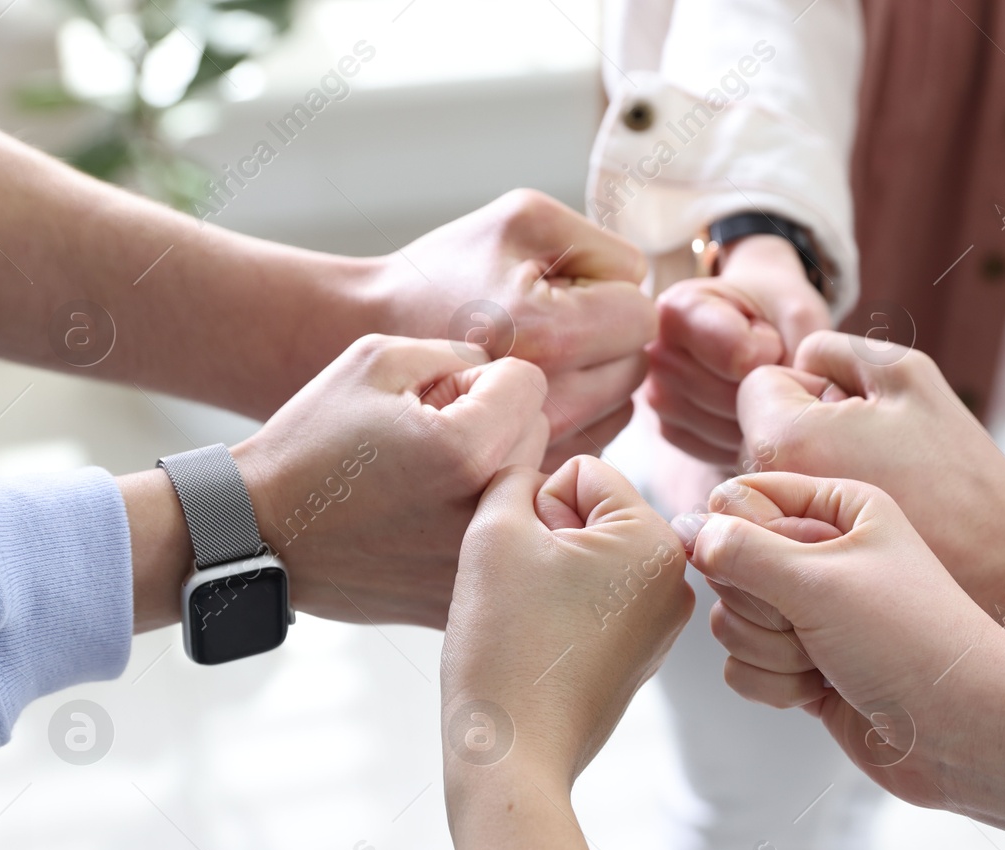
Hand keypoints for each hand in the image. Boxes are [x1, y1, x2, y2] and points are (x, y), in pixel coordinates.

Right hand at [228, 335, 548, 628]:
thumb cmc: (310, 446)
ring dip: (493, 469)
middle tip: (429, 437)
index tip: (437, 399)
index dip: (482, 378)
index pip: (530, 384)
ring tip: (428, 478)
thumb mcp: (375, 362)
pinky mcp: (466, 593)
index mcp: (466, 449)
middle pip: (537, 432)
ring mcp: (478, 562)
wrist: (259, 535)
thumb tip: (500, 374)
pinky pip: (508, 537)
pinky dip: (481, 522)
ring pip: (527, 486)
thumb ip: (456, 353)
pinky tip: (428, 519)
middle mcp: (485, 512)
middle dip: (493, 420)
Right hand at [368, 190, 657, 466]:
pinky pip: (591, 438)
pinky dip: (575, 412)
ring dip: (593, 376)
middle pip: (635, 367)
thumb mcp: (523, 220)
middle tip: (544, 320)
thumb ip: (604, 246)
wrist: (360, 334)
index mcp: (547, 335)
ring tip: (533, 352)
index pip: (641, 317)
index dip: (608, 292)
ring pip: (620, 406)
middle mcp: (546, 405)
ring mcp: (534, 449)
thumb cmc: (442, 269)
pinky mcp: (524, 475)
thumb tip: (644, 291)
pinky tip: (530, 388)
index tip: (555, 288)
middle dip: (605, 338)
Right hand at [441, 456, 693, 791]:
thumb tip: (535, 482)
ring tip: (530, 619)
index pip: (580, 473)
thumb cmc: (504, 645)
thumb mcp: (495, 530)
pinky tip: (541, 643)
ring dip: (550, 572)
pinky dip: (561, 608)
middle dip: (546, 539)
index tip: (524, 563)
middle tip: (523, 595)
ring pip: (588, 556)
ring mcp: (664, 620)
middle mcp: (677, 577)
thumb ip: (515, 477)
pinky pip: (594, 599)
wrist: (511, 752)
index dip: (534, 508)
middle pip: (590, 513)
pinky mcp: (642, 652)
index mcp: (656, 538)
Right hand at [644, 234, 829, 465]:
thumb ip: (798, 348)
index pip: (740, 357)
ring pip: (726, 430)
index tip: (767, 335)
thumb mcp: (797, 310)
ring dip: (757, 417)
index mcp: (681, 309)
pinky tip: (745, 409)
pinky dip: (743, 439)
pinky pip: (717, 452)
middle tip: (765, 362)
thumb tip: (784, 407)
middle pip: (732, 398)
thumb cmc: (773, 312)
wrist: (753, 325)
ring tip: (755, 383)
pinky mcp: (669, 430)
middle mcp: (657, 352)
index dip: (771, 352)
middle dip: (765, 388)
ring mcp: (657, 395)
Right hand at [679, 472, 1004, 808]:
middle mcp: (824, 553)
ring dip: (767, 650)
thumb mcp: (820, 580)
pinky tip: (819, 692)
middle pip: (728, 565)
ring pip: (729, 620)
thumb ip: (741, 549)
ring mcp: (813, 612)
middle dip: (757, 607)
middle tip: (809, 623)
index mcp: (840, 507)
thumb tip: (686, 530)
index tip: (779, 571)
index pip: (742, 498)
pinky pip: (743, 666)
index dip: (740, 539)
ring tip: (823, 661)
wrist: (963, 733)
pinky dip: (773, 685)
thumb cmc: (909, 642)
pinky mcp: (806, 666)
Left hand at [736, 330, 1004, 611]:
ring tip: (871, 497)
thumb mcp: (904, 375)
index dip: (812, 387)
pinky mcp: (789, 579)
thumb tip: (798, 362)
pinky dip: (815, 524)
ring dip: (811, 475)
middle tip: (875, 458)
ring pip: (772, 482)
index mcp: (781, 439)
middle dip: (806, 432)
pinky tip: (864, 535)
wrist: (999, 563)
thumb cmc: (955, 467)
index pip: (758, 386)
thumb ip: (835, 350)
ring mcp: (771, 545)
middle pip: (759, 436)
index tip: (859, 417)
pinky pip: (784, 527)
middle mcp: (764, 496)